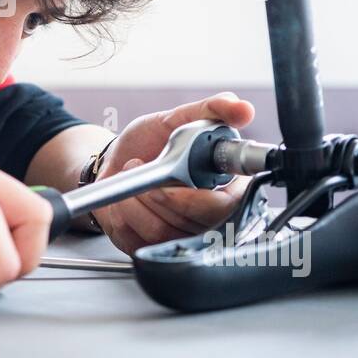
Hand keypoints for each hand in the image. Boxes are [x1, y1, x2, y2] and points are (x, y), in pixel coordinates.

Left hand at [92, 92, 255, 255]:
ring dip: (137, 200)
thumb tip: (243, 108)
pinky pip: (140, 242)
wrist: (114, 161)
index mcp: (227, 187)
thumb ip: (212, 109)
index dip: (202, 197)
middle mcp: (209, 218)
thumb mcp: (178, 118)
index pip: (228, 205)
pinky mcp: (155, 248)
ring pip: (164, 233)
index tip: (177, 173)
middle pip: (194, 223)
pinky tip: (124, 198)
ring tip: (131, 176)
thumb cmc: (150, 142)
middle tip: (142, 165)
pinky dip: (124, 215)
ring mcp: (183, 237)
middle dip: (161, 193)